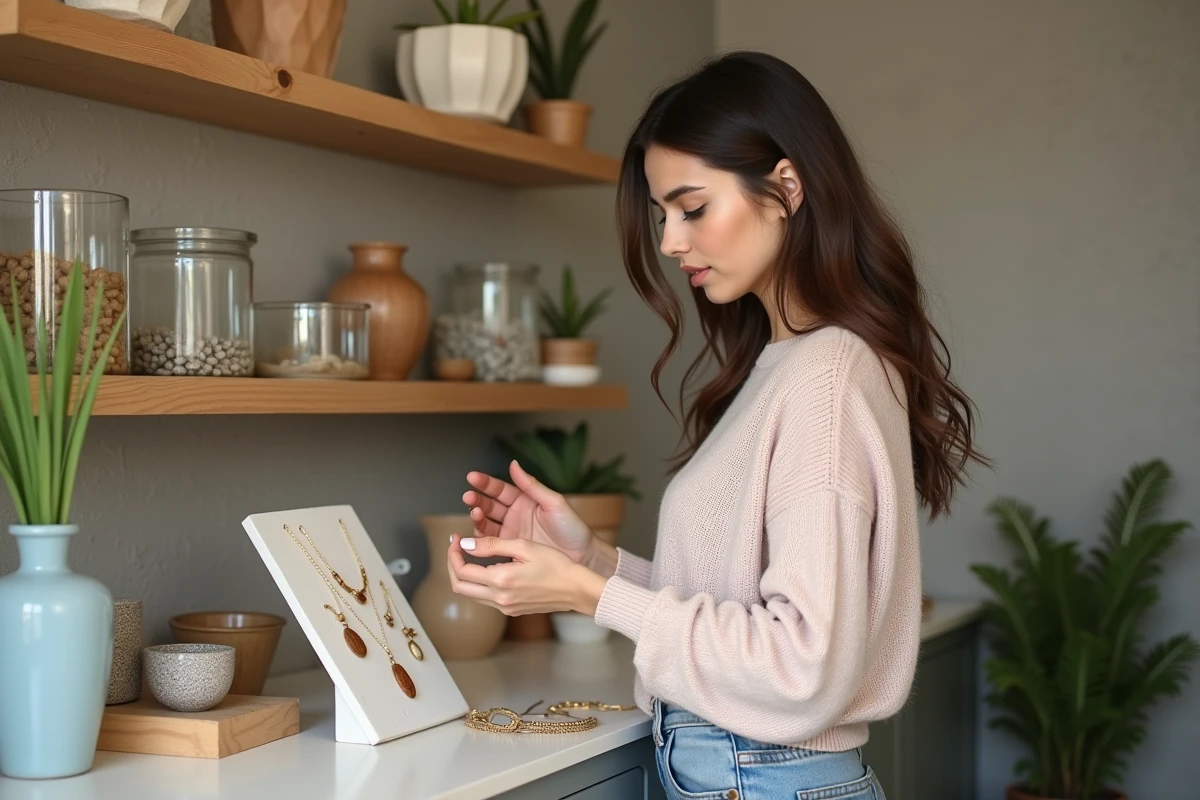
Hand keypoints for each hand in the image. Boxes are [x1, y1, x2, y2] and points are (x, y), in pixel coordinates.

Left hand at [447, 534, 607, 616]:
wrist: (577, 589)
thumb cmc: (556, 565)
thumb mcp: (524, 546)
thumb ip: (492, 545)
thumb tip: (465, 544)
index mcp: (501, 580)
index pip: (462, 571)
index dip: (453, 554)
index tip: (456, 539)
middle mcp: (499, 599)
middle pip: (459, 587)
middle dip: (453, 566)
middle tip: (456, 548)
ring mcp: (505, 608)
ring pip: (471, 595)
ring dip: (464, 576)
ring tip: (469, 555)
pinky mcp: (512, 610)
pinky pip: (485, 598)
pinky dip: (478, 583)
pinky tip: (486, 568)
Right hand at [462, 461, 595, 564]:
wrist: (582, 556)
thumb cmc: (572, 528)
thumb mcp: (554, 502)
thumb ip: (532, 485)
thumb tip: (514, 464)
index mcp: (525, 500)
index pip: (500, 489)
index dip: (486, 483)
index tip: (472, 477)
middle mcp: (515, 515)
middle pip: (489, 505)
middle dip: (477, 500)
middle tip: (469, 497)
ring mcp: (511, 532)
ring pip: (487, 522)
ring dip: (477, 517)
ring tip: (474, 513)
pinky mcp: (510, 549)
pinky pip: (491, 542)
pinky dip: (480, 538)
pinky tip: (475, 534)